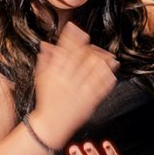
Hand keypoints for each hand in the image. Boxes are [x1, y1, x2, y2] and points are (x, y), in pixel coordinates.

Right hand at [28, 22, 117, 139]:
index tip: (76, 29)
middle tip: (92, 44)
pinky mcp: (89, 101)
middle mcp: (68, 81)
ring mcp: (79, 91)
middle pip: (81, 58)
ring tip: (108, 56)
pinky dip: (108, 77)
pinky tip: (111, 71)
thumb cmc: (46, 102)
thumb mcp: (41, 79)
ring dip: (102, 61)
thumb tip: (46, 44)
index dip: (71, 37)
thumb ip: (45, 61)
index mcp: (55, 74)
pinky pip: (102, 87)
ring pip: (94, 70)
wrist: (51, 125)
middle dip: (88, 47)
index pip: (64, 51)